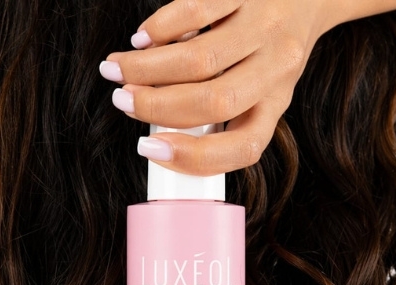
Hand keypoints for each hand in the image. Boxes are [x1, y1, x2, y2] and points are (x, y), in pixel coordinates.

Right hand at [99, 0, 335, 175]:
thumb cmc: (270, 50)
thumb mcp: (259, 89)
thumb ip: (219, 112)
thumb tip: (158, 127)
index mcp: (275, 105)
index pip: (243, 147)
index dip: (193, 158)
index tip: (149, 149)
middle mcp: (277, 69)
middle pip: (212, 102)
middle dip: (156, 107)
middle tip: (122, 101)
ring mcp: (264, 26)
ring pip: (199, 60)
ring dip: (147, 69)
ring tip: (118, 70)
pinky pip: (197, 10)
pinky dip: (160, 27)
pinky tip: (142, 38)